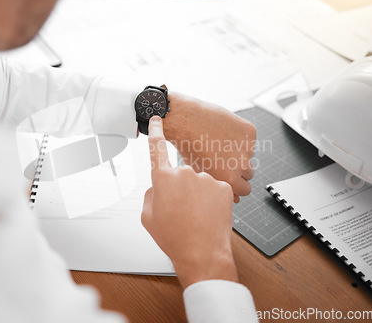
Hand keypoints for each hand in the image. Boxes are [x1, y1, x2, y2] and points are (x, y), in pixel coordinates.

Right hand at [142, 116, 237, 288]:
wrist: (202, 253)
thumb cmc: (174, 237)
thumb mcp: (148, 216)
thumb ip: (151, 194)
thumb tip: (159, 187)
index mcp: (163, 178)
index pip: (156, 147)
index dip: (155, 131)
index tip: (157, 119)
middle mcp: (185, 173)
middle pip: (180, 173)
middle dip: (179, 187)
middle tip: (179, 209)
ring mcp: (206, 179)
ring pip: (199, 182)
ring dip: (197, 194)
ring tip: (195, 215)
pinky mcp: (223, 187)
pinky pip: (214, 188)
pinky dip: (211, 199)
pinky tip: (207, 213)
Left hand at [163, 92, 255, 202]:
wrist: (187, 121)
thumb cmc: (189, 147)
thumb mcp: (202, 173)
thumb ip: (220, 186)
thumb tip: (236, 198)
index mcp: (230, 180)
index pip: (246, 190)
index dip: (237, 184)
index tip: (231, 176)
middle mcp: (242, 166)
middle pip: (249, 173)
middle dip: (239, 168)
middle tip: (223, 157)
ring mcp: (248, 148)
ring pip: (249, 155)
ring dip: (239, 151)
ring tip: (219, 143)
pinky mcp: (250, 132)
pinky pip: (248, 138)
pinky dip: (239, 135)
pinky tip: (222, 131)